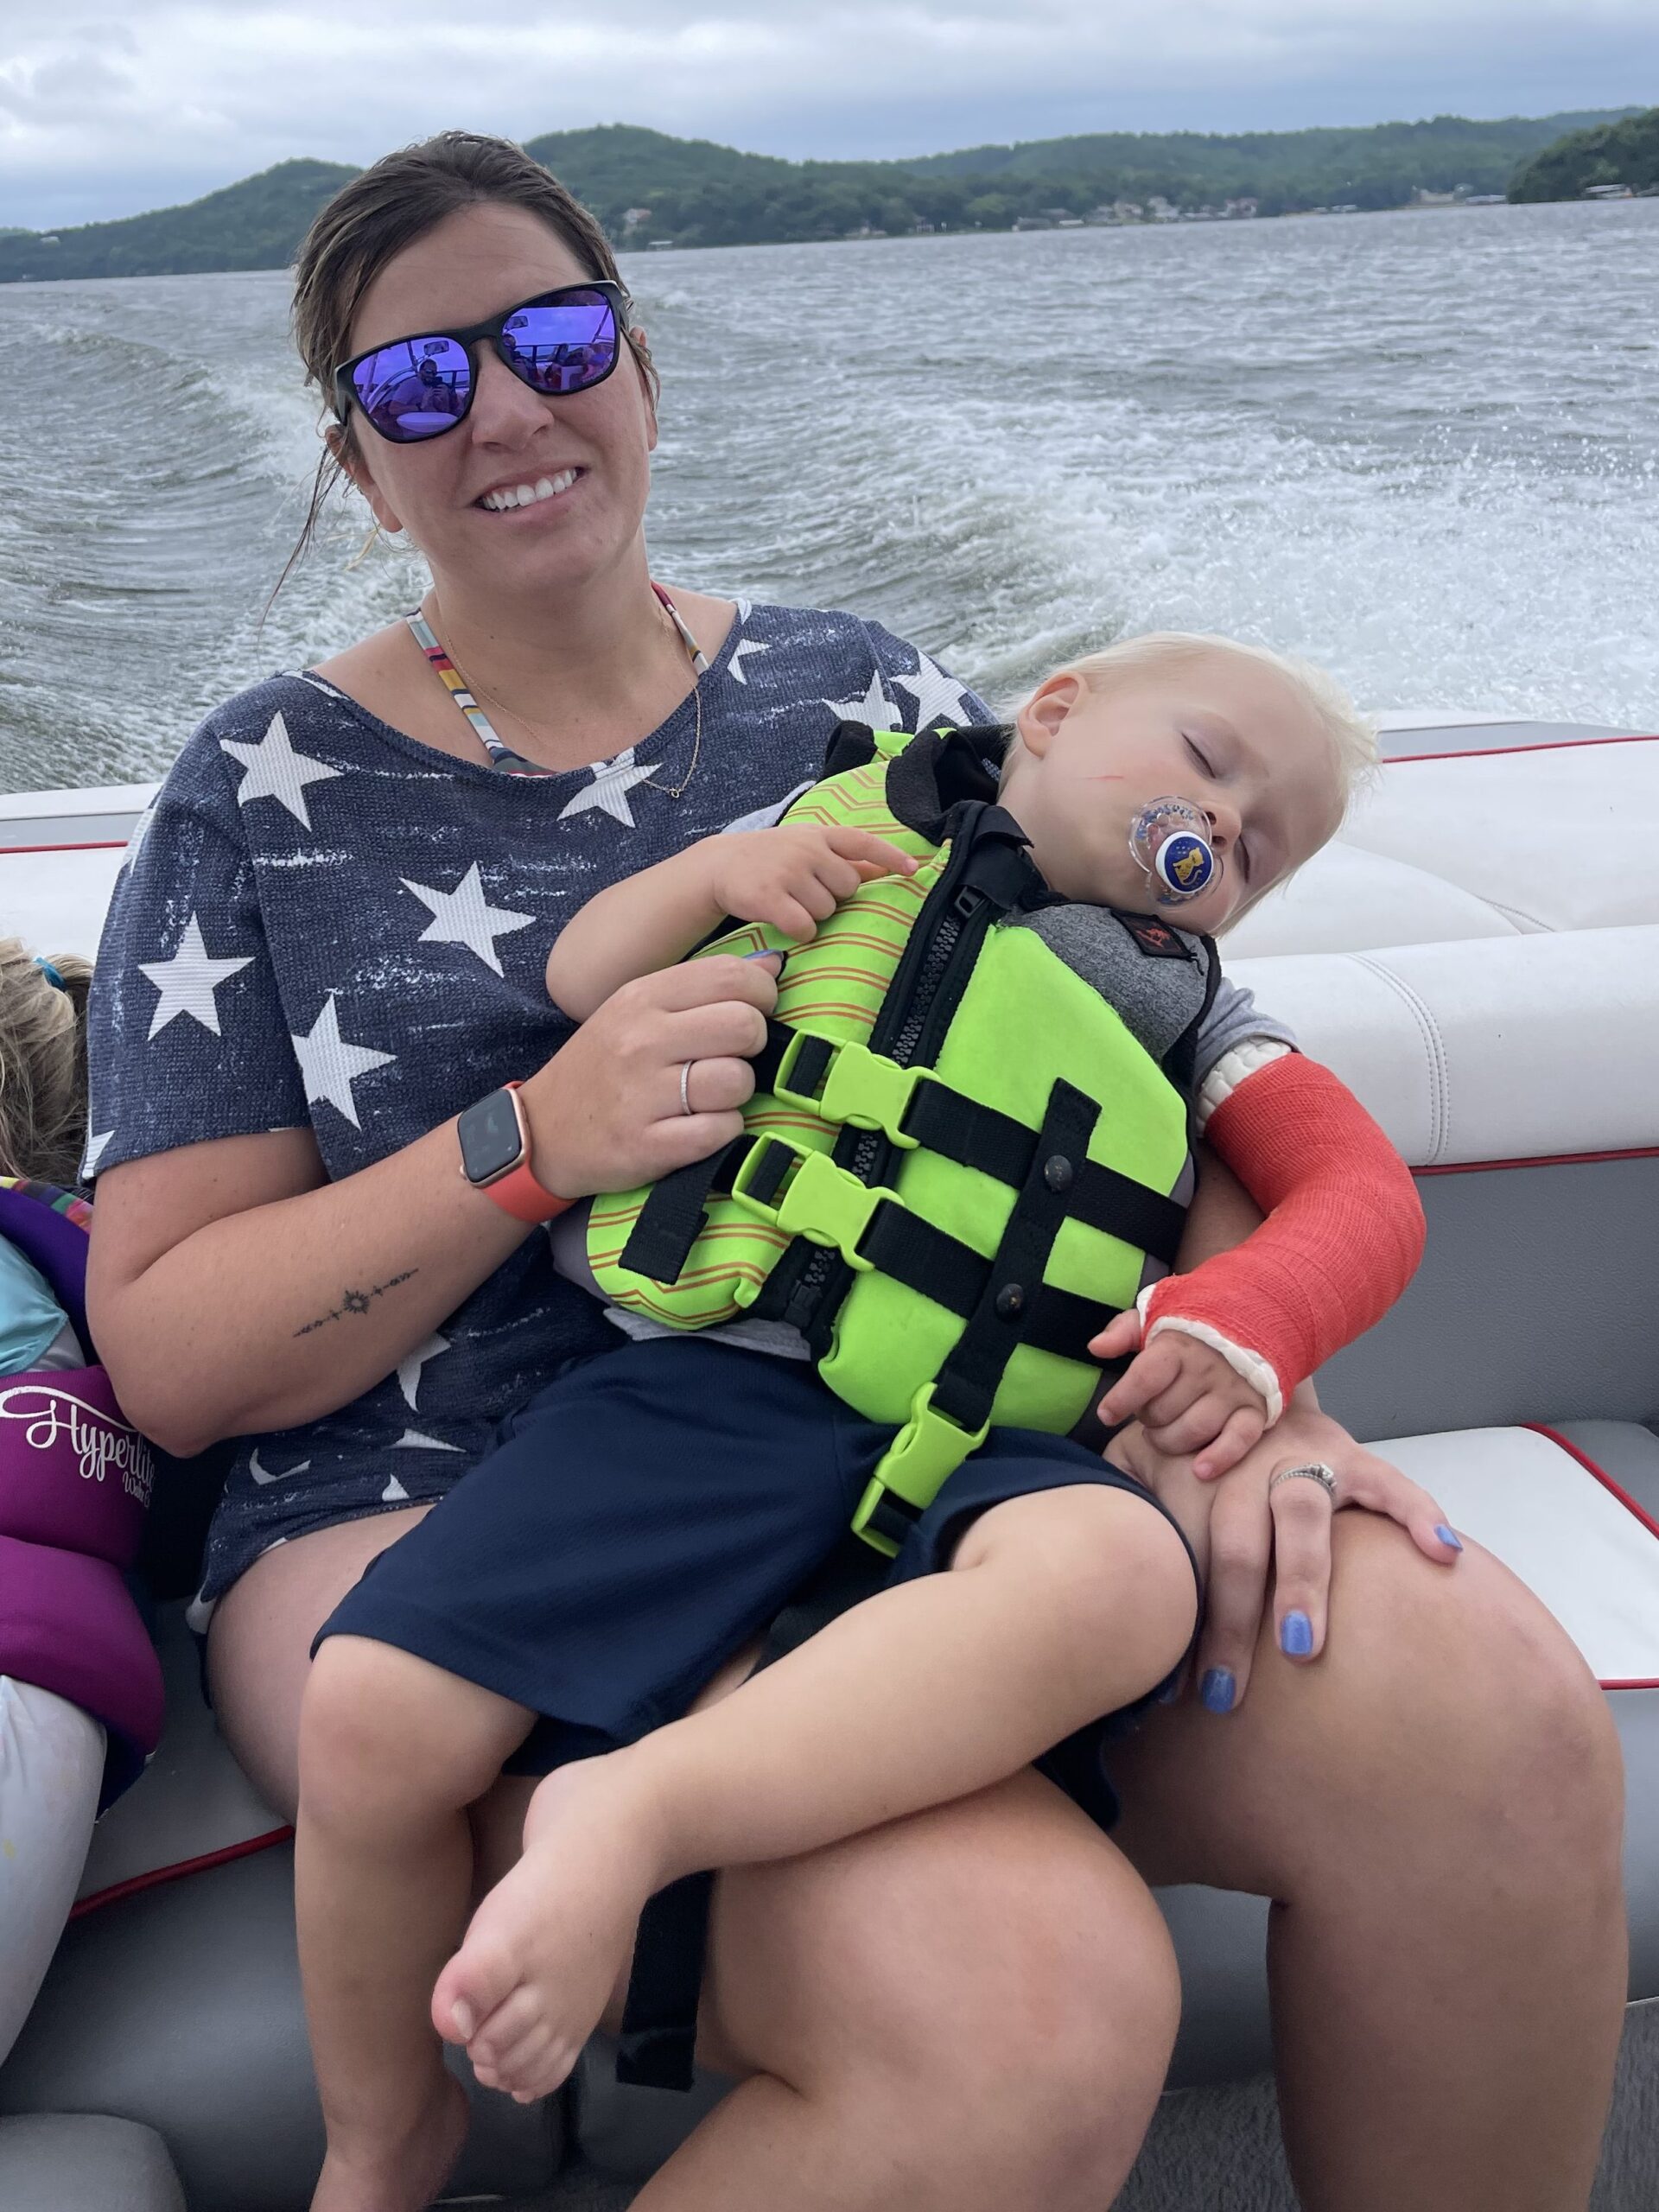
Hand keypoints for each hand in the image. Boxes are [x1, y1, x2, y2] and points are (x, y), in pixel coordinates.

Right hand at [520, 956, 781, 1198]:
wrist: (540, 1132)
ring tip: (712, 1095)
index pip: (732, 975)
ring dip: (738, 1093)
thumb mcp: (633, 1011)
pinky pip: (720, 1131)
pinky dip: (723, 1131)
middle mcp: (641, 1041)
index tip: (755, 1011)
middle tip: (732, 1056)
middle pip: (744, 1026)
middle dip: (754, 1044)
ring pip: (738, 1081)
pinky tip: (701, 1126)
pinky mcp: (648, 1146)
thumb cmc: (601, 1067)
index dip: (762, 994)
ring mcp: (643, 1095)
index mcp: (641, 998)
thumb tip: (772, 964)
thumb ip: (698, 987)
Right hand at [707, 825, 915, 941]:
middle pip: (848, 887)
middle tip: (808, 892)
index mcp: (819, 835)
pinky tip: (786, 921)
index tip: (912, 869)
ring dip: (815, 915)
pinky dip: (801, 931)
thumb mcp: (806, 847)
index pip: (862, 842)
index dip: (889, 856)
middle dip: (835, 896)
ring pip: (827, 910)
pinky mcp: (769, 897)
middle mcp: (805, 849)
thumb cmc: (772, 858)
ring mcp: (787, 872)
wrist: (720, 865)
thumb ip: (843, 858)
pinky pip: (806, 927)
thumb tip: (883, 868)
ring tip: (791, 902)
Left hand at [1093, 1309, 1268, 1476]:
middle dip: (1147, 1419)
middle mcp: (1207, 1369)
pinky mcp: (1255, 1409)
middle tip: (1148, 1415)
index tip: (1106, 1415)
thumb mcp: (1153, 1318)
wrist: (1251, 1322)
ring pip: (1194, 1430)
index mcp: (1178, 1346)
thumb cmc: (1191, 1330)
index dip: (1121, 1400)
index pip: (1145, 1378)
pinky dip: (1220, 1457)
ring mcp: (1233, 1391)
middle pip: (1164, 1411)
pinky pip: (1240, 1438)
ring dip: (1171, 1442)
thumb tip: (1096, 1348)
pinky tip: (1200, 1471)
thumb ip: (1122, 1331)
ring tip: (1165, 1435)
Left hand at [1107, 1398, 1462, 1711]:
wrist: (1238, 1356)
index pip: (1182, 1557)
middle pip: (1236, 1547)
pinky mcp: (1350, 1454)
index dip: (1175, 1622)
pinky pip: (1390, 1484)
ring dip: (1302, 1583)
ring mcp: (1303, 1458)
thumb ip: (1114, 1494)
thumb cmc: (1184, 1432)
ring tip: (1302, 1646)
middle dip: (1229, 1624)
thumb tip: (1078, 1546)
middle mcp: (1246, 1467)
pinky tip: (1442, 1555)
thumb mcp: (1137, 1452)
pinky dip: (1418, 1515)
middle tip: (1223, 1692)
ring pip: (1302, 1519)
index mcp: (1193, 1476)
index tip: (1167, 1691)